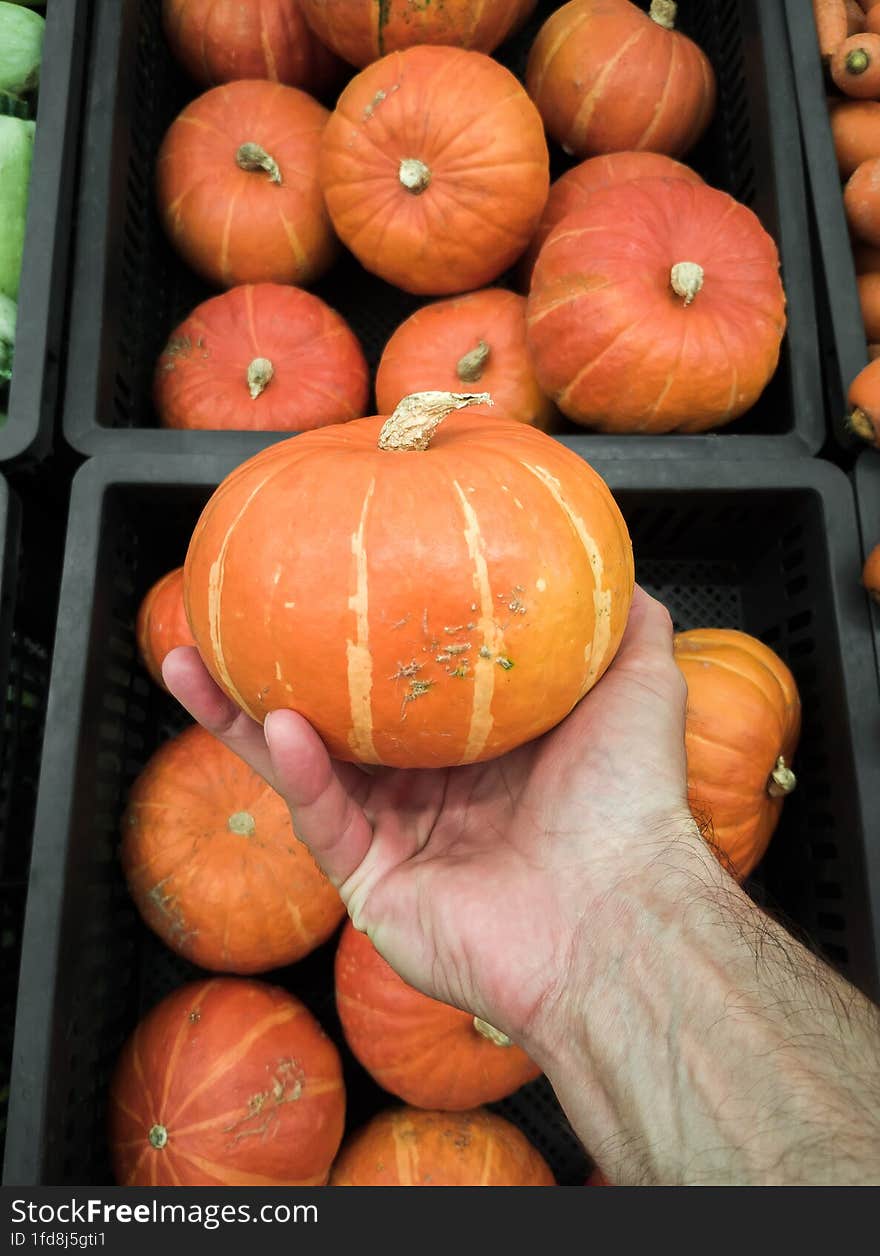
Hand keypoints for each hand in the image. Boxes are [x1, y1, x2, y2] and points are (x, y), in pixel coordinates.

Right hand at [163, 585, 702, 1062]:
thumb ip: (623, 622)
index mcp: (482, 749)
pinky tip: (275, 722)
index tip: (328, 583)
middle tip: (229, 619)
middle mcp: (433, 792)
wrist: (618, 915)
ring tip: (189, 661)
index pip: (404, 685)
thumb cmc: (631, 801)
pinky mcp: (371, 887)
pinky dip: (299, 772)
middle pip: (336, 722)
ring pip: (304, 766)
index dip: (362, 638)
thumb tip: (609, 562)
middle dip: (276, 673)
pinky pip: (324, 819)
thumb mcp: (638, 683)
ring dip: (242, 717)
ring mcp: (398, 841)